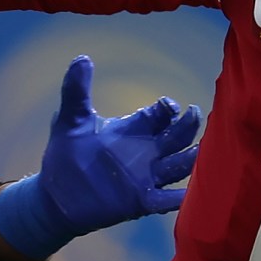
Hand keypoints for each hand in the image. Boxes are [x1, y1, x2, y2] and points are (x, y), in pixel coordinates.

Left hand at [0, 57, 203, 258]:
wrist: (56, 196)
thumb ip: (76, 91)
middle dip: (188, 126)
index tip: (168, 106)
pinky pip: (169, 200)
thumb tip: (82, 58)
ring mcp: (146, 178)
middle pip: (177, 137)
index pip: (159, 116)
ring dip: (193, 158)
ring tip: (205, 152)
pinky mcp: (142, 202)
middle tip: (193, 115)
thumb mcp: (70, 120)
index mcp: (132, 130)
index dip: (167, 109)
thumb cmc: (65, 155)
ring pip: (180, 166)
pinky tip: (195, 194)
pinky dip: (184, 198)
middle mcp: (145, 153)